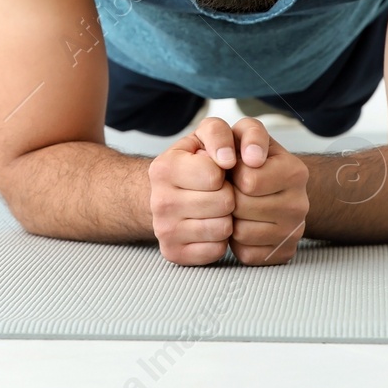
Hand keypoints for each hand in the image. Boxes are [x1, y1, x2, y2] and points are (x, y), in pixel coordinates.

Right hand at [148, 117, 238, 265]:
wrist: (166, 193)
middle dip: (228, 194)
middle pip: (224, 202)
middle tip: (217, 190)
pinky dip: (219, 240)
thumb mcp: (203, 136)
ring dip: (226, 217)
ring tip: (215, 207)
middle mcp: (158, 201)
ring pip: (223, 229)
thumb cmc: (194, 162)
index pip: (215, 175)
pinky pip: (217, 250)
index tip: (217, 169)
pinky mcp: (173, 253)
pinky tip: (209, 225)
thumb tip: (228, 159)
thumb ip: (218, 133)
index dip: (224, 171)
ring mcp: (163, 231)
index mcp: (164, 168)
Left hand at [227, 118, 309, 265]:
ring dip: (231, 220)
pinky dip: (238, 243)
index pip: (249, 181)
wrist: (271, 185)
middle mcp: (301, 204)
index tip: (234, 169)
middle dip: (229, 197)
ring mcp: (295, 232)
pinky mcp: (284, 254)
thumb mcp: (248, 134)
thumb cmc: (250, 157)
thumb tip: (252, 158)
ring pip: (242, 234)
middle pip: (242, 208)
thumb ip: (247, 133)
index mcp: (295, 172)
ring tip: (236, 207)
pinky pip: (247, 255)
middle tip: (233, 190)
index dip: (232, 174)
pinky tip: (243, 225)